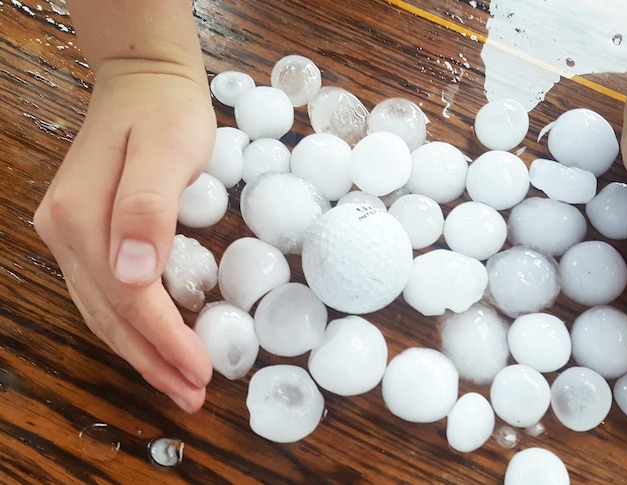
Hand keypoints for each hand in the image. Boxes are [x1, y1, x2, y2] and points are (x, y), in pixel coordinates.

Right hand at [34, 61, 215, 412]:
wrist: (143, 81)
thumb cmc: (164, 112)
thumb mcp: (167, 151)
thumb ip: (146, 210)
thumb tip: (134, 276)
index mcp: (82, 219)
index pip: (127, 298)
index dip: (164, 340)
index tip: (200, 372)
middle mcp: (65, 234)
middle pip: (110, 316)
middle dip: (152, 362)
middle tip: (191, 397)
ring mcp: (70, 236)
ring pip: (103, 312)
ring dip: (140, 353)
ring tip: (176, 384)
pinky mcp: (85, 234)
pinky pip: (105, 295)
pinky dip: (131, 327)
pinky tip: (154, 343)